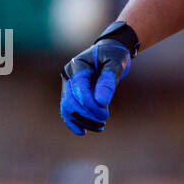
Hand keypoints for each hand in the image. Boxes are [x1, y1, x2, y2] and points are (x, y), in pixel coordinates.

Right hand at [60, 21, 138, 135]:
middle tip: (104, 120)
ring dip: (82, 121)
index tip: (105, 114)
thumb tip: (101, 102)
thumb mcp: (116, 64)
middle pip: (70, 101)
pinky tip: (85, 131)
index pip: (78, 88)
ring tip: (100, 127)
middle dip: (87, 114)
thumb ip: (108, 81)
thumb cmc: (114, 56)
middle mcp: (69, 76)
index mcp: (77, 66)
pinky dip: (75, 122)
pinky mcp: (72, 94)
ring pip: (67, 109)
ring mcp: (68, 86)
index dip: (90, 104)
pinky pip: (68, 111)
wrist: (110, 52)